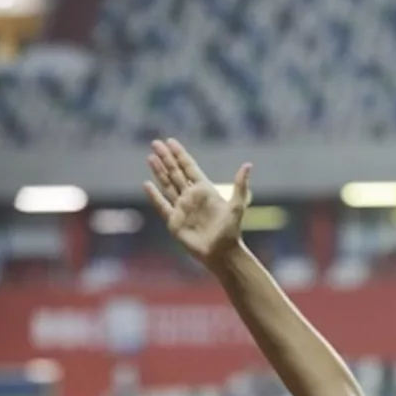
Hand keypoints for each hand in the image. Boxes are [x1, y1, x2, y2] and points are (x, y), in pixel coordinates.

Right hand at [143, 138, 251, 266]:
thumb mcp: (237, 206)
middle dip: (166, 158)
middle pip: (176, 173)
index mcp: (206, 191)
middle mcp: (192, 197)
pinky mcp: (174, 222)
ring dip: (159, 171)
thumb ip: (240, 186)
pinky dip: (154, 195)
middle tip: (155, 142)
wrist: (221, 253)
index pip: (190, 168)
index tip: (170, 141)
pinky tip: (146, 184)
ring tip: (150, 157)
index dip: (180, 155)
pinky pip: (161, 205)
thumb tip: (248, 165)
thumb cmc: (231, 231)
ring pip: (167, 185)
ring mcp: (182, 208)